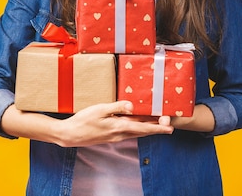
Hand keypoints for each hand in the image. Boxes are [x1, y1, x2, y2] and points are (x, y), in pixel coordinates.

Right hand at [54, 101, 173, 146]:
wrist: (71, 135)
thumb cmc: (83, 121)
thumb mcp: (99, 110)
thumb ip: (116, 107)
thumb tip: (131, 105)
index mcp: (119, 127)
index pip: (143, 128)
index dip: (158, 128)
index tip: (170, 128)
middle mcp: (120, 134)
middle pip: (143, 131)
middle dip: (156, 128)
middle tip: (167, 122)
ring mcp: (115, 137)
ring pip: (136, 132)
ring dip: (148, 128)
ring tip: (157, 122)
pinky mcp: (111, 136)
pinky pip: (129, 132)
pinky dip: (137, 128)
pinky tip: (136, 122)